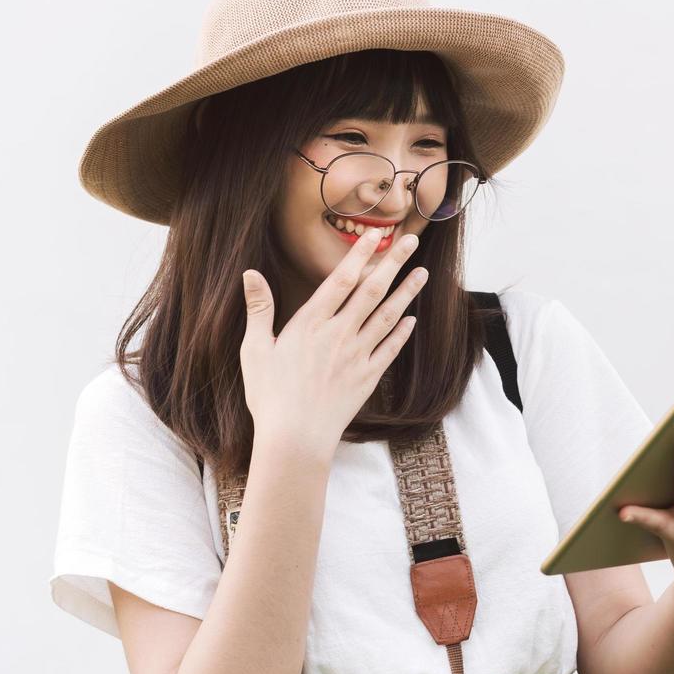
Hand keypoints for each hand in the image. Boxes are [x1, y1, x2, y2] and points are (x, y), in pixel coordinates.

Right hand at [239, 227, 425, 455]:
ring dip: (407, 292)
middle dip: (393, 263)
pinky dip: (402, 332)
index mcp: (310, 323)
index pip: (341, 279)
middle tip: (412, 241)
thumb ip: (259, 309)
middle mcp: (339, 334)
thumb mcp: (254, 350)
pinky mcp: (368, 377)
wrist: (295, 438)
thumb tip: (250, 273)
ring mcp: (357, 355)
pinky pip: (390, 349)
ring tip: (423, 272)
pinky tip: (412, 319)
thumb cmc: (269, 396)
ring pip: (388, 316)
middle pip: (372, 290)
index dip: (360, 254)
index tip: (375, 234)